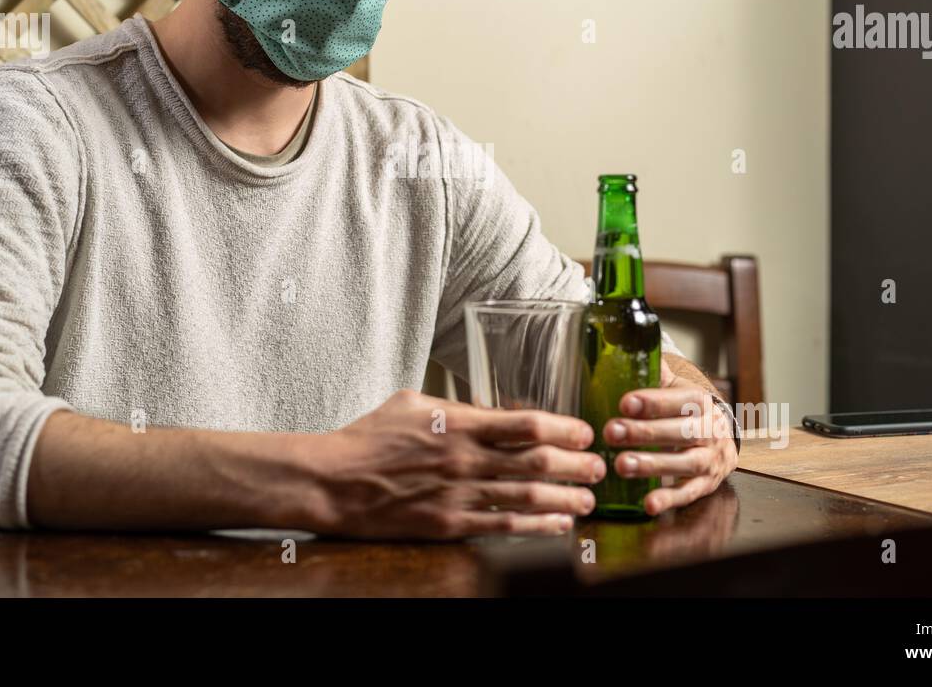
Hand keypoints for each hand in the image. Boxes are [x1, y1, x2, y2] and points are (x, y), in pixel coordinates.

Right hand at [314, 389, 605, 539]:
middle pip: (535, 461)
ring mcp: (458, 494)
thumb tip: (491, 411)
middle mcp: (465, 459)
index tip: (583, 432)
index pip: (525, 423)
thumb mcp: (413, 404)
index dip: (562, 428)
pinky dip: (536, 527)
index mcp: (458, 424)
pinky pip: (503, 526)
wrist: (333, 480)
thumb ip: (457, 408)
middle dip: (575, 464)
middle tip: (599, 467)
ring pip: (526, 496)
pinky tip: (558, 525)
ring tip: (588, 500)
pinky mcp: (449, 524)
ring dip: (564, 498)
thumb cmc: (370, 437)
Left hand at [602, 359, 738, 515]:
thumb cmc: (685, 410)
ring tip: (621, 465)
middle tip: (611, 432)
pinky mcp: (707, 484)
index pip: (679, 399)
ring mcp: (711, 459)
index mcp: (699, 401)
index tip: (624, 402)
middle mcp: (710, 429)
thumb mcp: (676, 387)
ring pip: (686, 462)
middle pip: (680, 431)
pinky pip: (689, 493)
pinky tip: (648, 504)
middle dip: (645, 433)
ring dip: (653, 464)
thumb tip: (620, 340)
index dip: (653, 401)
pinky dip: (670, 499)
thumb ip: (654, 370)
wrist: (722, 437)